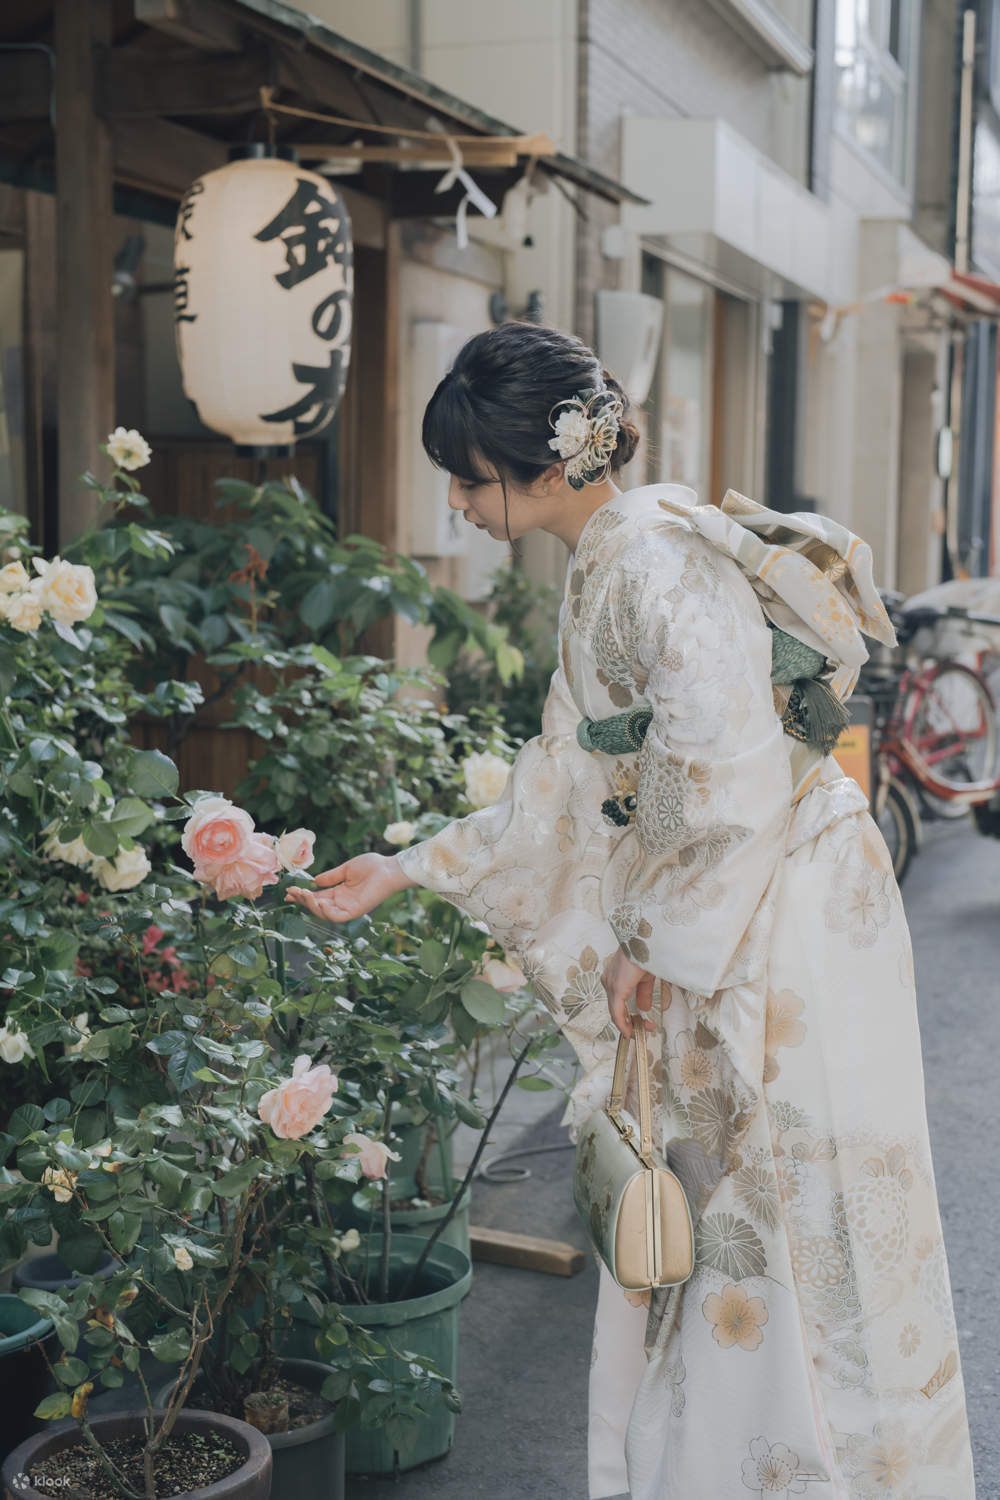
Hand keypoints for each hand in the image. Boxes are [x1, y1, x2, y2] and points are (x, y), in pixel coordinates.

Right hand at [284, 853, 413, 923]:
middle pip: (317, 907)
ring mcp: (348, 908)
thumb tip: (314, 881)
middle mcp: (342, 902)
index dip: (303, 895)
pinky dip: (327, 912)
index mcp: (339, 892)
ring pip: (324, 914)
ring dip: (312, 906)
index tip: (290, 890)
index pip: (317, 897)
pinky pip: (337, 917)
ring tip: (303, 895)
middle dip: (302, 901)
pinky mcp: (356, 912)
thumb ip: (330, 877)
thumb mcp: (346, 870)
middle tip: (291, 893)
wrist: (389, 868)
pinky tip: (320, 903)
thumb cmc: (372, 866)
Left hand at [602, 948, 656, 1038]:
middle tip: (645, 1029)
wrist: (647, 940)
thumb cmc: (647, 954)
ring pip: (615, 1011)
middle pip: (615, 1008)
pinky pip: (616, 1012)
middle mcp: (608, 980)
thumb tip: (643, 1009)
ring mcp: (611, 984)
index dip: (628, 1014)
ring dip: (628, 1024)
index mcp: (614, 976)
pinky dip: (623, 1024)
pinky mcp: (617, 988)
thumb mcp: (646, 977)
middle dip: (630, 1021)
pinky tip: (629, 1031)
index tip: (641, 1022)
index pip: (618, 1000)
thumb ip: (643, 993)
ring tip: (640, 1031)